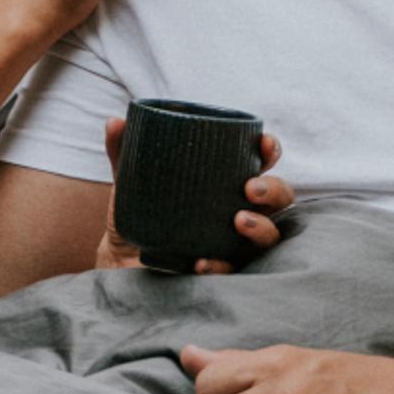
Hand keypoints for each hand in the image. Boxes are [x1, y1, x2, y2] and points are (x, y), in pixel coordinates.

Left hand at [89, 118, 291, 272]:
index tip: (263, 144)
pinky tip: (202, 262)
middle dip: (273, 190)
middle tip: (250, 188)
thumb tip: (115, 122)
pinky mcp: (219, 270)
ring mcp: (234, 242)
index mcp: (227, 182)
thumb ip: (125, 151)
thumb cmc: (139, 212)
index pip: (261, 163)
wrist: (120, 258)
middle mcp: (240, 210)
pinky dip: (220, 265)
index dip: (269, 151)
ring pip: (268, 236)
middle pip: (279, 199)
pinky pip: (232, 271)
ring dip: (261, 227)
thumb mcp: (131, 180)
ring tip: (238, 221)